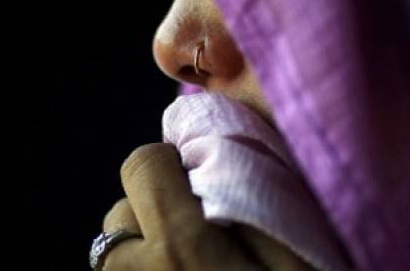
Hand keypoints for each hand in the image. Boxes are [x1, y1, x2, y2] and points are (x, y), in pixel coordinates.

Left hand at [100, 143, 313, 269]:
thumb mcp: (295, 260)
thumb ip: (256, 197)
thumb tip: (218, 151)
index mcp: (182, 247)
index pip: (141, 166)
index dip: (169, 163)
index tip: (197, 178)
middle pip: (119, 213)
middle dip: (152, 211)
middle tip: (197, 230)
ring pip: (114, 257)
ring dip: (143, 250)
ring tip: (187, 267)